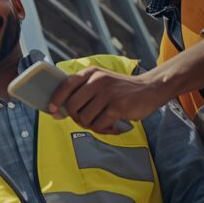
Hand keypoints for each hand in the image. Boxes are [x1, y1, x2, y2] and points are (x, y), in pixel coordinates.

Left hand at [47, 67, 169, 132]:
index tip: (52, 110)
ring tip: (103, 123)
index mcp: (91, 73)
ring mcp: (108, 93)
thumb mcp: (101, 82)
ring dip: (92, 126)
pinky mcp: (117, 107)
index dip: (56, 99)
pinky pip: (98, 125)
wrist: (151, 89)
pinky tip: (112, 126)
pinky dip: (103, 130)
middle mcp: (98, 81)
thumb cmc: (121, 90)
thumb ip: (82, 92)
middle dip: (77, 118)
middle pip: (72, 106)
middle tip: (88, 120)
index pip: (66, 84)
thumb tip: (59, 111)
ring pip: (84, 118)